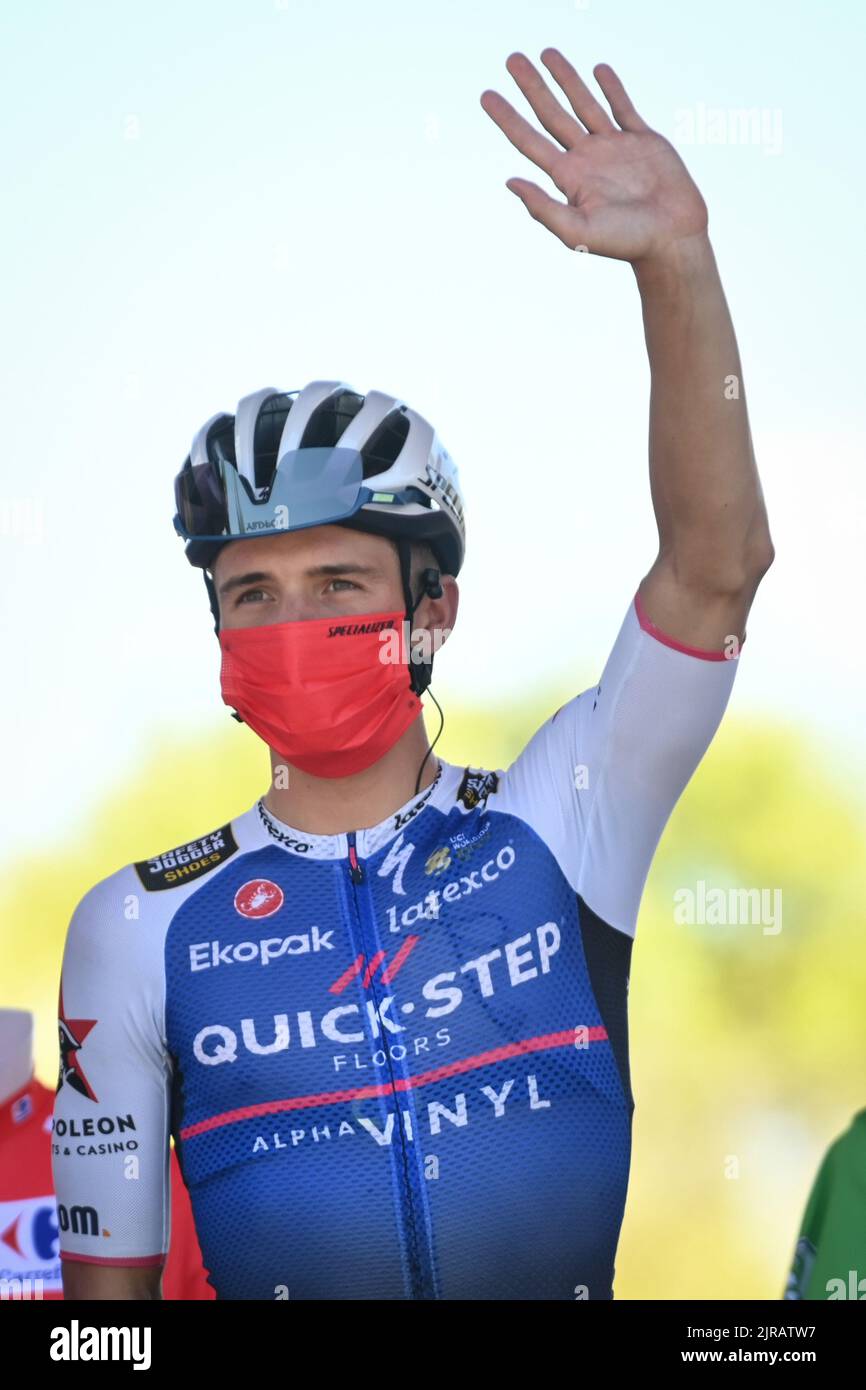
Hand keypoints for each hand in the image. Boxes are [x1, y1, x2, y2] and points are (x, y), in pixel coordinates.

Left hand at [480, 50, 708, 265]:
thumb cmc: (625, 242)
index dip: (507, 118)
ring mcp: (614, 147)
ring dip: (566, 78)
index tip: (486, 95)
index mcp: (569, 178)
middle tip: (512, 59)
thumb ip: (543, 208)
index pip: (529, 141)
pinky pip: (623, 108)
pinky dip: (611, 88)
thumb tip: (510, 181)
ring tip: (547, 52)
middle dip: (532, 86)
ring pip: (584, 104)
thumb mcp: (576, 231)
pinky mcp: (643, 140)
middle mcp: (587, 159)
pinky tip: (598, 70)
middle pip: (551, 114)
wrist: (672, 238)